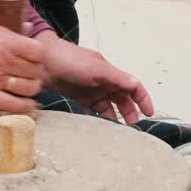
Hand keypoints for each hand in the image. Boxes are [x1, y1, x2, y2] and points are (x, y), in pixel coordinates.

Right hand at [0, 17, 47, 112]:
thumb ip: (10, 28)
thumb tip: (28, 28)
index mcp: (6, 42)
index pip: (38, 53)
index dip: (39, 56)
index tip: (34, 56)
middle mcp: (3, 61)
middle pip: (35, 72)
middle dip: (36, 72)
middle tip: (31, 72)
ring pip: (28, 89)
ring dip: (32, 88)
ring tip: (28, 86)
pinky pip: (11, 105)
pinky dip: (24, 107)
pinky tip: (28, 105)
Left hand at [36, 33, 154, 124]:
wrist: (41, 61)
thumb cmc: (69, 59)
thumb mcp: (96, 68)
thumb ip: (117, 78)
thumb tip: (136, 84)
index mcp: (110, 72)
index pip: (133, 86)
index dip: (143, 98)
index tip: (149, 113)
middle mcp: (103, 80)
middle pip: (123, 98)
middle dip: (130, 111)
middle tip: (133, 126)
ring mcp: (91, 88)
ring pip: (109, 105)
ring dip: (116, 116)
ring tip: (119, 131)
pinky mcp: (79, 96)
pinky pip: (94, 108)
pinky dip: (100, 116)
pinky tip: (102, 126)